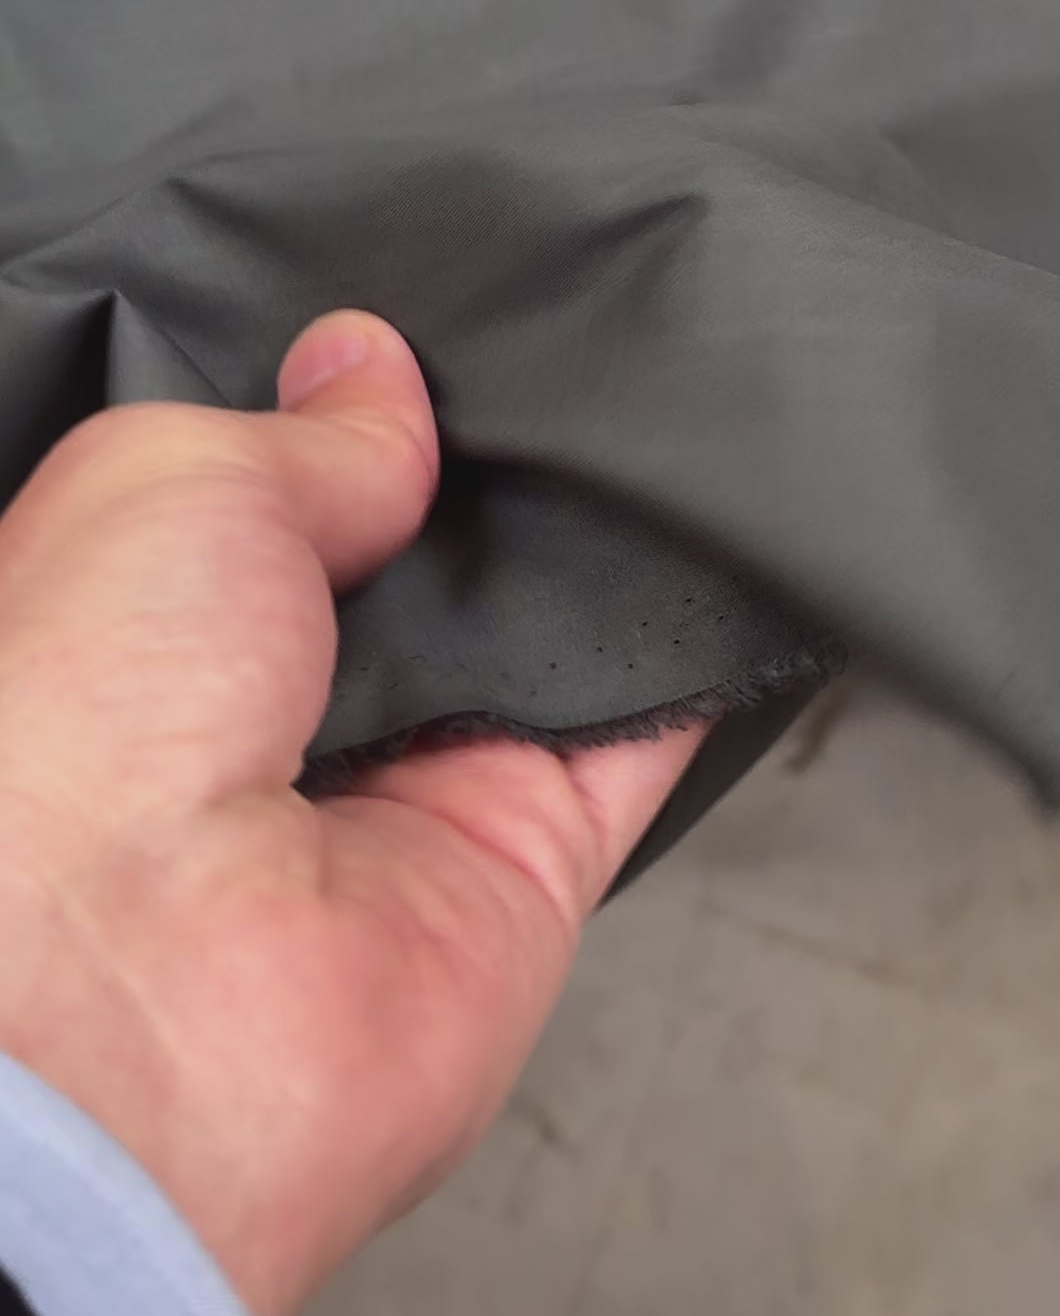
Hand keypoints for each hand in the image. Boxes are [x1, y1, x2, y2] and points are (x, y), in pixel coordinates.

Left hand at [0, 314, 705, 1315]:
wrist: (141, 989)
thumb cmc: (72, 725)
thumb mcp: (166, 484)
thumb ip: (306, 433)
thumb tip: (373, 374)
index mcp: (145, 622)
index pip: (269, 497)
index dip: (348, 411)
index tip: (430, 325)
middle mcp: (270, 715)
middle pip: (420, 563)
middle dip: (483, 471)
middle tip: (559, 357)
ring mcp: (405, 794)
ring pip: (538, 636)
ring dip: (592, 546)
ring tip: (654, 407)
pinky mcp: (529, 864)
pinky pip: (642, 735)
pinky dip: (693, 647)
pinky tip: (731, 532)